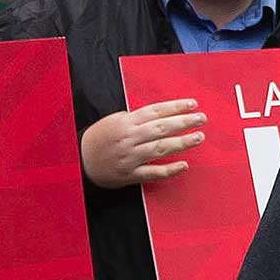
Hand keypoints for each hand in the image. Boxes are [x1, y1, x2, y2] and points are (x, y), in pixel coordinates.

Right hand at [81, 99, 205, 188]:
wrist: (77, 161)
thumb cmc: (99, 139)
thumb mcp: (114, 121)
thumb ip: (136, 118)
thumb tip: (161, 114)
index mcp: (126, 122)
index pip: (155, 111)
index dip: (175, 107)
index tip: (193, 104)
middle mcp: (129, 138)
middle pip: (160, 128)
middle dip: (183, 122)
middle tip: (202, 118)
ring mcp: (130, 157)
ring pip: (159, 148)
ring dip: (181, 143)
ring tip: (199, 137)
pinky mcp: (129, 175)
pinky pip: (152, 172)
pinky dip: (169, 169)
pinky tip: (184, 165)